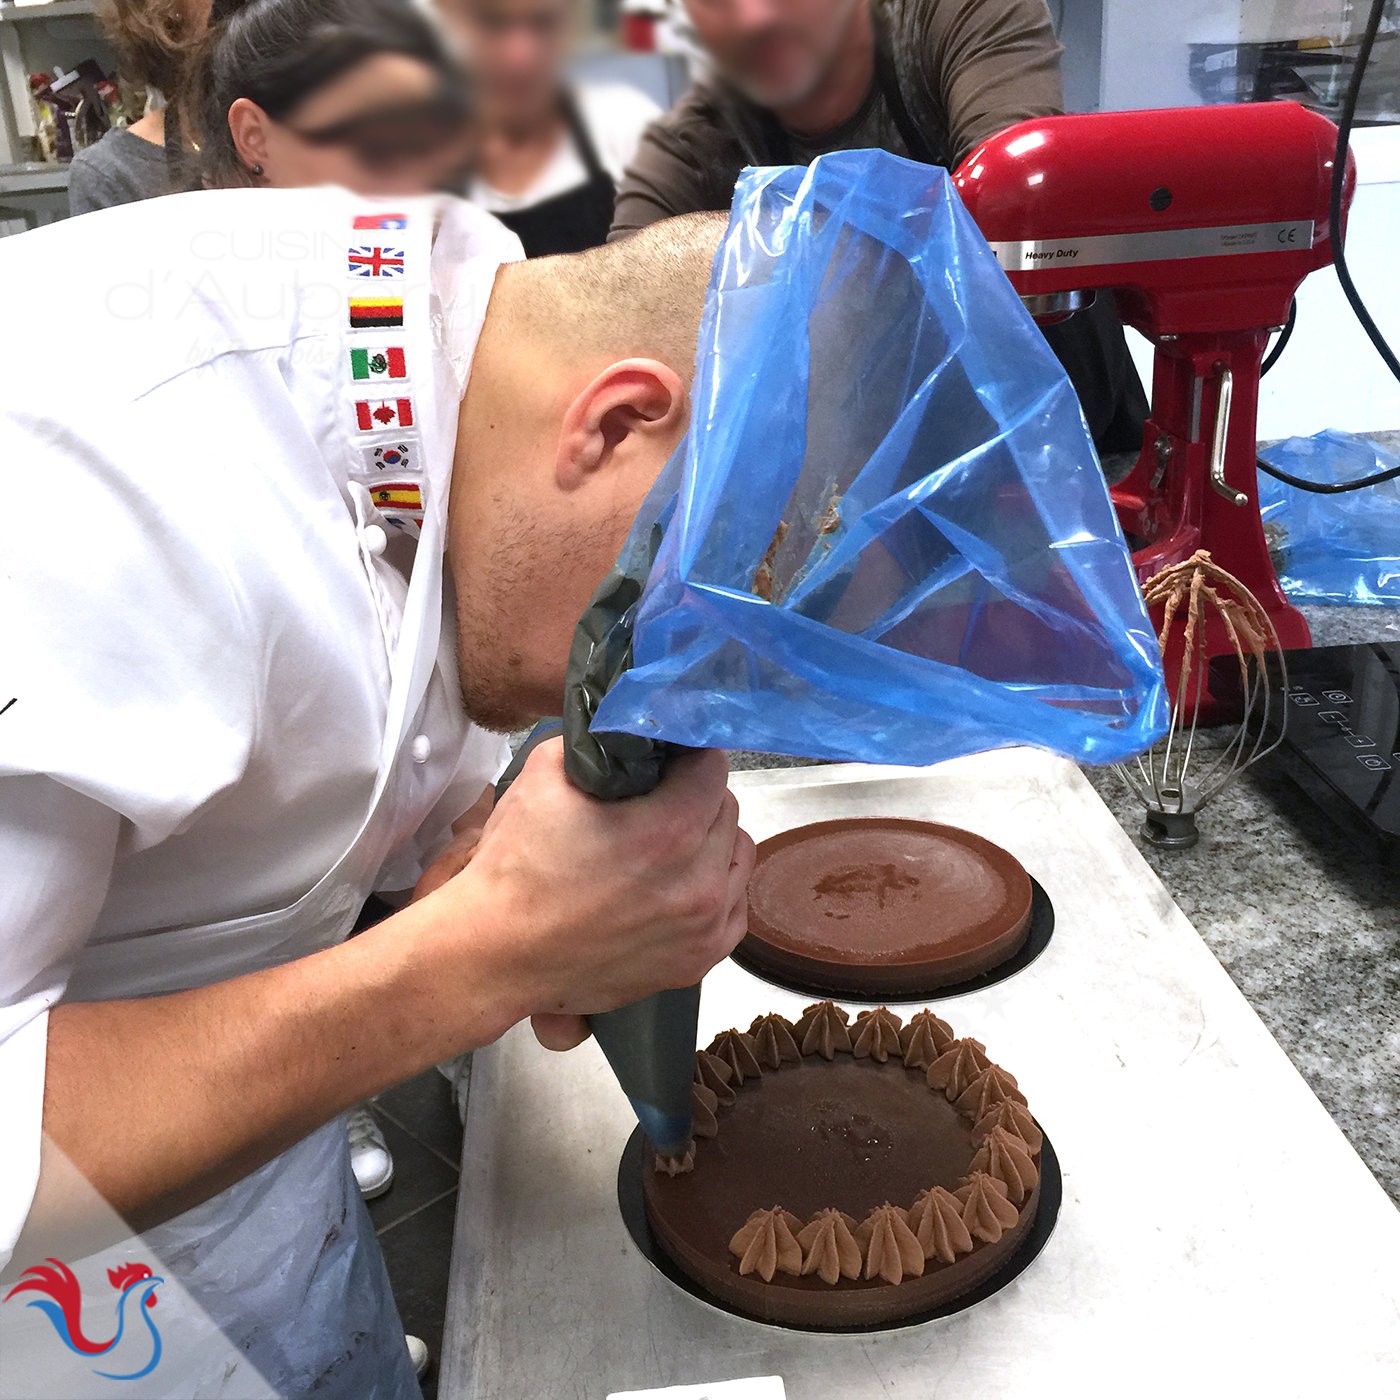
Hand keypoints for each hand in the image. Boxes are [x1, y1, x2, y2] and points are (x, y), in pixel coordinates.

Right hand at [411, 740, 754, 1051]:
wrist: (497, 954)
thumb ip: (600, 742)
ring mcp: (704, 927)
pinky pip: (734, 906)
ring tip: (669, 847)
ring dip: (711, 843)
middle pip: (727, 809)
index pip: (711, 766)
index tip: (665, 761)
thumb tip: (630, 732)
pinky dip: (714, 890)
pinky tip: (677, 886)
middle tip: (657, 803)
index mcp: (669, 830)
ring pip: (738, 856)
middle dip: (696, 798)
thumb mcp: (545, 774)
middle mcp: (699, 881)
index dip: (685, 756)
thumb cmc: (516, 865)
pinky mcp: (699, 960)